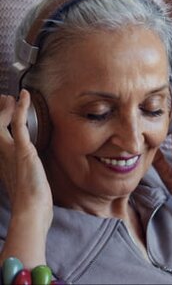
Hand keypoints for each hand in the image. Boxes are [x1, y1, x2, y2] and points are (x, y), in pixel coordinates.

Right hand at [0, 90, 52, 220]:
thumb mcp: (26, 186)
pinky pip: (19, 123)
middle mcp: (2, 155)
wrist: (31, 211)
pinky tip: (23, 95)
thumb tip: (31, 176)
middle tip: (3, 100)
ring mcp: (10, 151)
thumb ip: (25, 177)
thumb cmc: (31, 202)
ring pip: (2, 122)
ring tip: (9, 96)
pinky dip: (21, 107)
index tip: (3, 115)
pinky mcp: (22, 149)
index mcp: (2, 162)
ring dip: (6, 107)